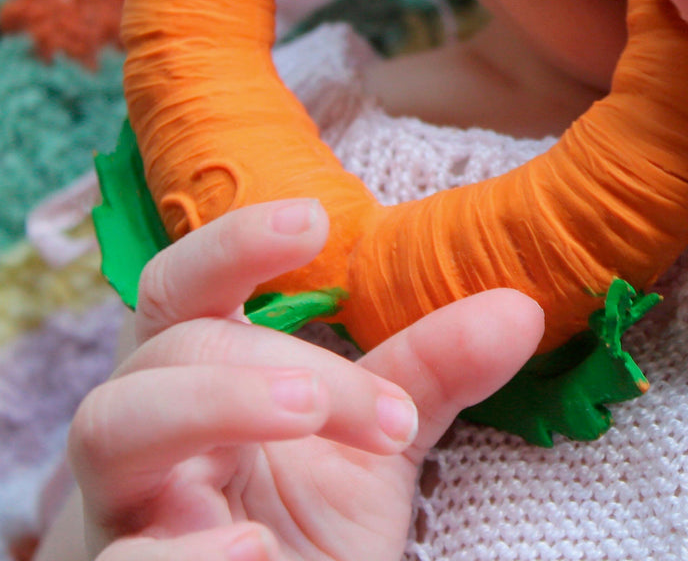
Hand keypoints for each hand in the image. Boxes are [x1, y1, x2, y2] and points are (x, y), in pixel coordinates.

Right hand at [69, 200, 542, 560]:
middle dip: (271, 359)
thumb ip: (429, 373)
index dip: (231, 243)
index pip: (185, 287)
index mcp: (201, 376)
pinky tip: (257, 549)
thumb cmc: (301, 521)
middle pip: (166, 348)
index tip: (313, 220)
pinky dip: (185, 550)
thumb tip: (519, 310)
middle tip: (377, 407)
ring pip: (109, 425)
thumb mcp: (373, 440)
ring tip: (305, 415)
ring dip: (216, 403)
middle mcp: (150, 430)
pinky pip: (124, 558)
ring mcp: (126, 508)